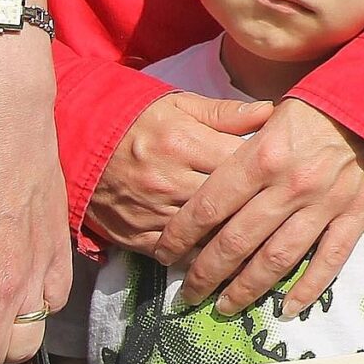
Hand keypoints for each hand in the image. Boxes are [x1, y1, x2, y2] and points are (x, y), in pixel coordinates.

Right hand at [87, 88, 272, 253]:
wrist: (78, 141)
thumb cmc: (138, 119)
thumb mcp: (181, 105)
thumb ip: (226, 113)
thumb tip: (271, 112)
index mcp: (185, 144)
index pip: (240, 165)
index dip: (267, 173)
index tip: (284, 176)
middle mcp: (168, 181)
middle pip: (226, 205)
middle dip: (256, 212)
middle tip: (282, 217)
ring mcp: (150, 212)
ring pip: (203, 236)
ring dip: (230, 241)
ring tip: (260, 245)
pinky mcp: (133, 235)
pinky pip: (173, 255)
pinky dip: (197, 257)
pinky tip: (219, 258)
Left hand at [153, 99, 363, 315]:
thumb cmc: (323, 102)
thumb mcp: (272, 115)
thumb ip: (241, 149)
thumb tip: (206, 183)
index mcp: (263, 157)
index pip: (208, 207)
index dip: (180, 236)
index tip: (164, 253)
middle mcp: (290, 185)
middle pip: (235, 242)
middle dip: (205, 274)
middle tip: (188, 293)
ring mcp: (325, 203)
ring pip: (276, 259)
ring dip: (246, 289)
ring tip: (225, 306)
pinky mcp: (356, 213)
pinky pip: (330, 260)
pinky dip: (308, 288)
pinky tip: (288, 307)